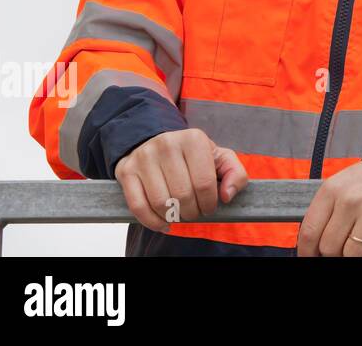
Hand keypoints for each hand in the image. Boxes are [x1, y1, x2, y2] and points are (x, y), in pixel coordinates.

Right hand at [114, 128, 247, 231]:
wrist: (155, 142)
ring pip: (161, 202)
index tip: (209, 207)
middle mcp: (167, 144)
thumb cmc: (192, 155)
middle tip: (195, 212)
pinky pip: (138, 206)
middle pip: (183, 195)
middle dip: (192, 211)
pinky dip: (152, 222)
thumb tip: (226, 196)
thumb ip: (235, 174)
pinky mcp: (126, 171)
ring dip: (173, 217)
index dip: (209, 203)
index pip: (204, 183)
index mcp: (194, 139)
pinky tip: (163, 223)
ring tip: (180, 214)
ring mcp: (144, 157)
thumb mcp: (219, 157)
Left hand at [297, 140, 361, 256]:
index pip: (309, 232)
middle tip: (341, 249)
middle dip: (333, 253)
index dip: (307, 252)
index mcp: (332, 189)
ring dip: (354, 256)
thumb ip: (326, 211)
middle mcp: (351, 199)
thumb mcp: (341, 184)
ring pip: (351, 255)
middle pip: (328, 247)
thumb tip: (313, 246)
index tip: (312, 256)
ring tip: (360, 247)